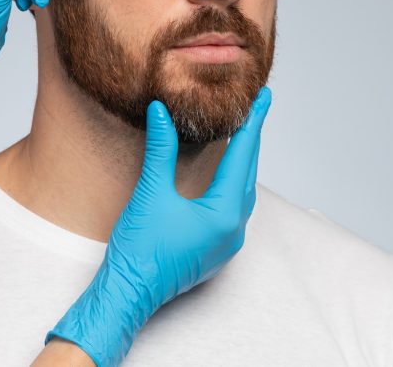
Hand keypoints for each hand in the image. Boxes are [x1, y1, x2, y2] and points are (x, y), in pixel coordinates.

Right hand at [45, 87, 271, 366]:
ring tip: (244, 135)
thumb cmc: (140, 249)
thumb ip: (160, 149)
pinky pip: (233, 209)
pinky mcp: (216, 249)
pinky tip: (225, 174)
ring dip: (243, 162)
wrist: (128, 294)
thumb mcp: (150, 192)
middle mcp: (234, 228)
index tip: (264, 97)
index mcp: (224, 213)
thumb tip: (161, 111)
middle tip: (256, 107)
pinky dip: (232, 183)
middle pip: (248, 172)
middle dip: (251, 138)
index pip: (243, 155)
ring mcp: (227, 242)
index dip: (253, 122)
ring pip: (243, 191)